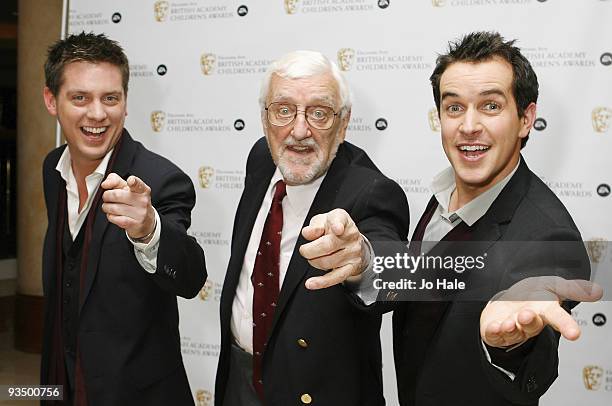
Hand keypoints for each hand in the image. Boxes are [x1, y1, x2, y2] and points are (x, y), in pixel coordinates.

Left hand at [101, 173, 155, 241]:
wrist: (146, 220)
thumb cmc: (134, 201)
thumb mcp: (127, 188)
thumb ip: (115, 180)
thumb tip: (105, 184)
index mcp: (142, 190)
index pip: (138, 184)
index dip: (133, 181)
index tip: (130, 181)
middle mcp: (142, 201)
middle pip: (116, 195)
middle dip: (107, 196)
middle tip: (108, 197)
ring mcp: (139, 213)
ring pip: (113, 208)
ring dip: (107, 207)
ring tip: (110, 206)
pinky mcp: (134, 223)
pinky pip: (114, 218)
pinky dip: (110, 216)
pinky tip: (115, 214)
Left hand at [299, 209, 366, 289]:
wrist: (350, 239)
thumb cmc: (332, 228)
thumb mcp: (322, 220)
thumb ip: (314, 225)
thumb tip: (307, 233)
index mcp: (341, 219)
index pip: (340, 220)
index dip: (337, 225)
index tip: (337, 229)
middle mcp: (350, 236)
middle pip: (327, 246)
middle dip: (309, 250)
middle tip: (304, 250)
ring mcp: (353, 253)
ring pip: (327, 262)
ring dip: (313, 262)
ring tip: (313, 257)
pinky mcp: (351, 267)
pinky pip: (335, 277)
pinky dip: (321, 282)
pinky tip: (311, 283)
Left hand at [480, 276, 602, 347]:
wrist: (509, 299)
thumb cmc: (533, 295)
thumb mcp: (553, 285)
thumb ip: (572, 288)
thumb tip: (597, 290)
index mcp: (545, 312)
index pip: (558, 319)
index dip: (566, 326)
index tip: (574, 333)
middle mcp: (529, 323)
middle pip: (532, 326)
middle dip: (529, 322)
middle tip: (527, 314)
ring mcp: (513, 328)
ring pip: (513, 332)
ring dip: (511, 328)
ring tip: (509, 322)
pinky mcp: (496, 331)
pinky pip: (494, 335)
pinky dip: (494, 332)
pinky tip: (494, 327)